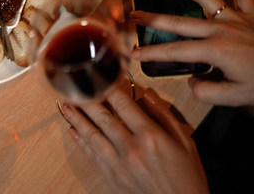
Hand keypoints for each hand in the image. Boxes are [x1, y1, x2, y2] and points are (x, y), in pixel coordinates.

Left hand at [61, 88, 207, 193]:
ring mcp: (120, 164)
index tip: (99, 77)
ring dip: (78, 120)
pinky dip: (82, 142)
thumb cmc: (187, 177)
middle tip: (74, 87)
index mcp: (151, 136)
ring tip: (66, 106)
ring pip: (93, 136)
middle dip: (87, 101)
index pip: (123, 105)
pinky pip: (93, 156)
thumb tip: (147, 96)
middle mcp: (132, 148)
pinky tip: (74, 131)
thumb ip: (164, 116)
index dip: (109, 88)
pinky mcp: (113, 177)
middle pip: (103, 118)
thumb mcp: (185, 142)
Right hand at [130, 0, 253, 105]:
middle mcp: (222, 29)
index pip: (175, 51)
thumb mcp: (236, 98)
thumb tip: (192, 82)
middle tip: (134, 15)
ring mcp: (236, 19)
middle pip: (180, 22)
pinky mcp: (252, 15)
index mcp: (216, 50)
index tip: (133, 52)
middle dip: (153, 18)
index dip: (151, 52)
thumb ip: (207, 92)